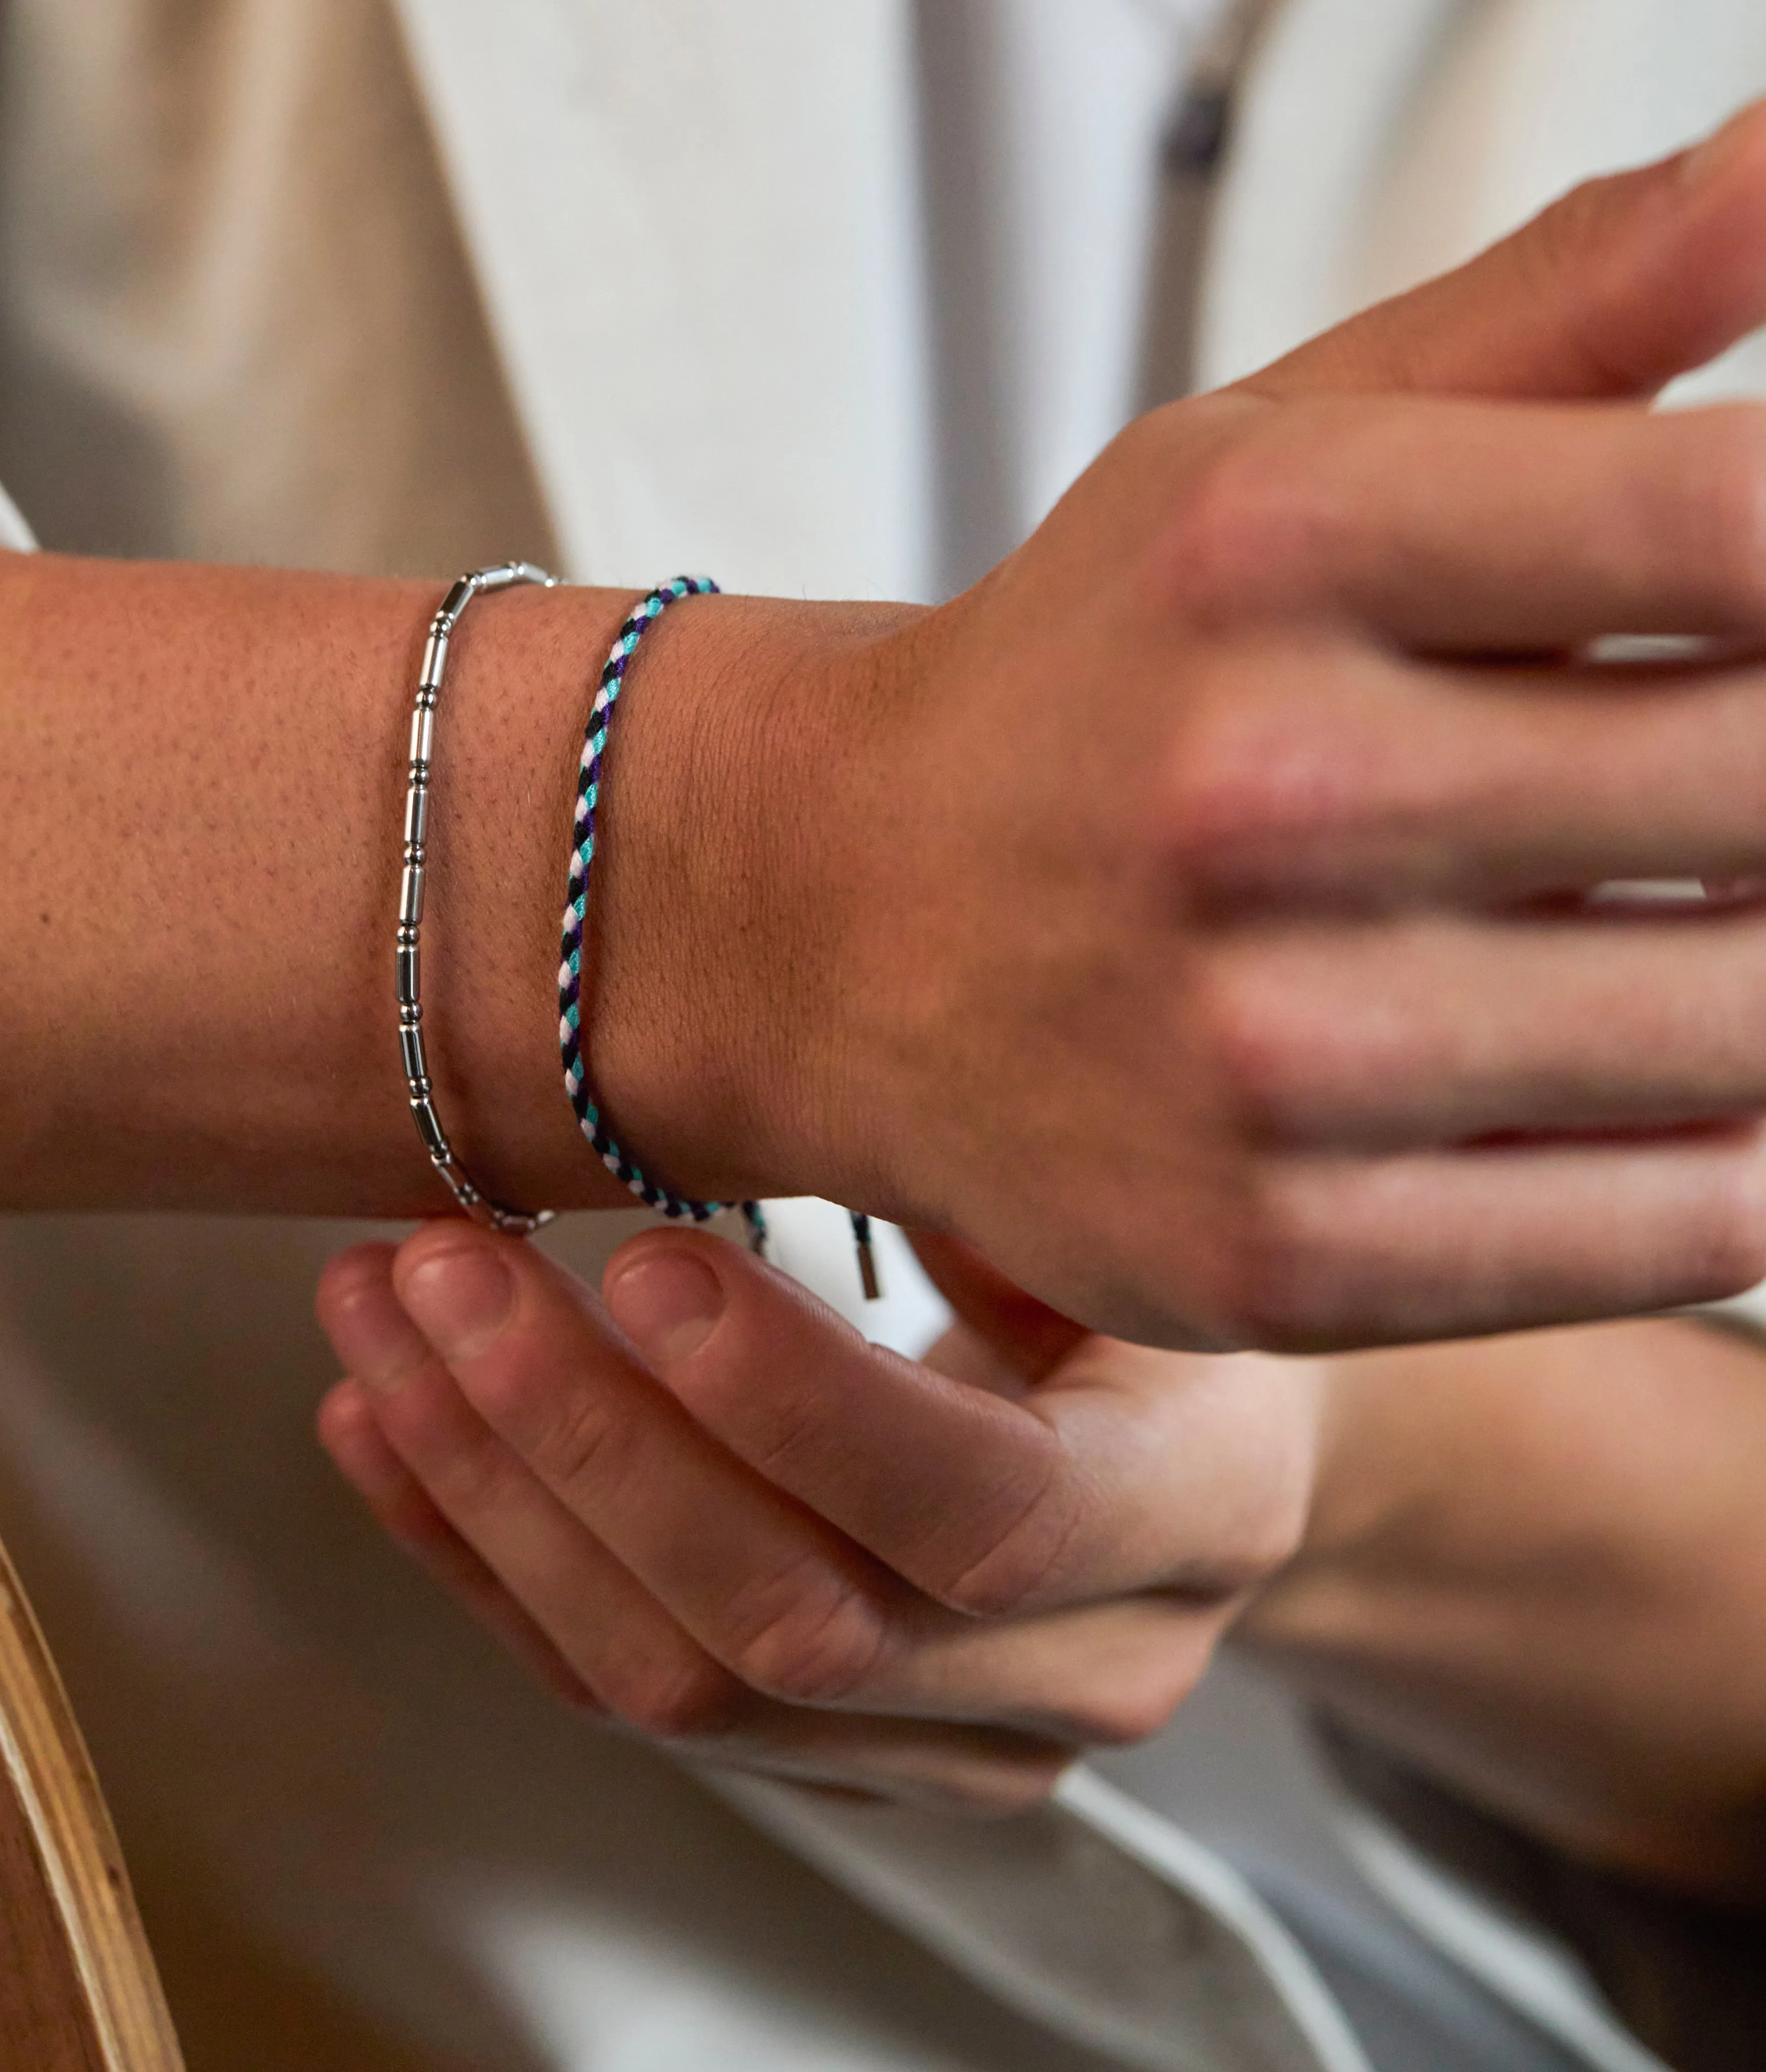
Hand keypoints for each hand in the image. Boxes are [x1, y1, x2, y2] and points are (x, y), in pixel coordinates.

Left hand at [315, 1223, 1322, 1811]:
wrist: (1205, 1434)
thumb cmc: (1167, 1267)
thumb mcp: (1137, 1198)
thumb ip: (1002, 1170)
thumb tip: (812, 1064)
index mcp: (1191, 1515)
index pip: (982, 1515)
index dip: (799, 1405)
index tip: (646, 1257)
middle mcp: (1081, 1673)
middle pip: (793, 1621)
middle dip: (589, 1443)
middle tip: (443, 1266)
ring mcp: (942, 1748)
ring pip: (676, 1683)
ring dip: (496, 1496)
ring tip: (376, 1323)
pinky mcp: (826, 1758)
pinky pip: (619, 1686)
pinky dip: (482, 1556)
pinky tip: (380, 1423)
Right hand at [591, 108, 1765, 1343]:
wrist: (842, 922)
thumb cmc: (1110, 660)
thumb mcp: (1289, 439)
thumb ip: (1575, 302)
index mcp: (1273, 541)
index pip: (1735, 527)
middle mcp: (1260, 790)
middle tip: (1745, 758)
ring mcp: (1268, 1052)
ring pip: (1762, 1021)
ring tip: (1723, 886)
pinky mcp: (1285, 1255)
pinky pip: (1681, 1219)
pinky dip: (1754, 1146)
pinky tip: (1697, 1058)